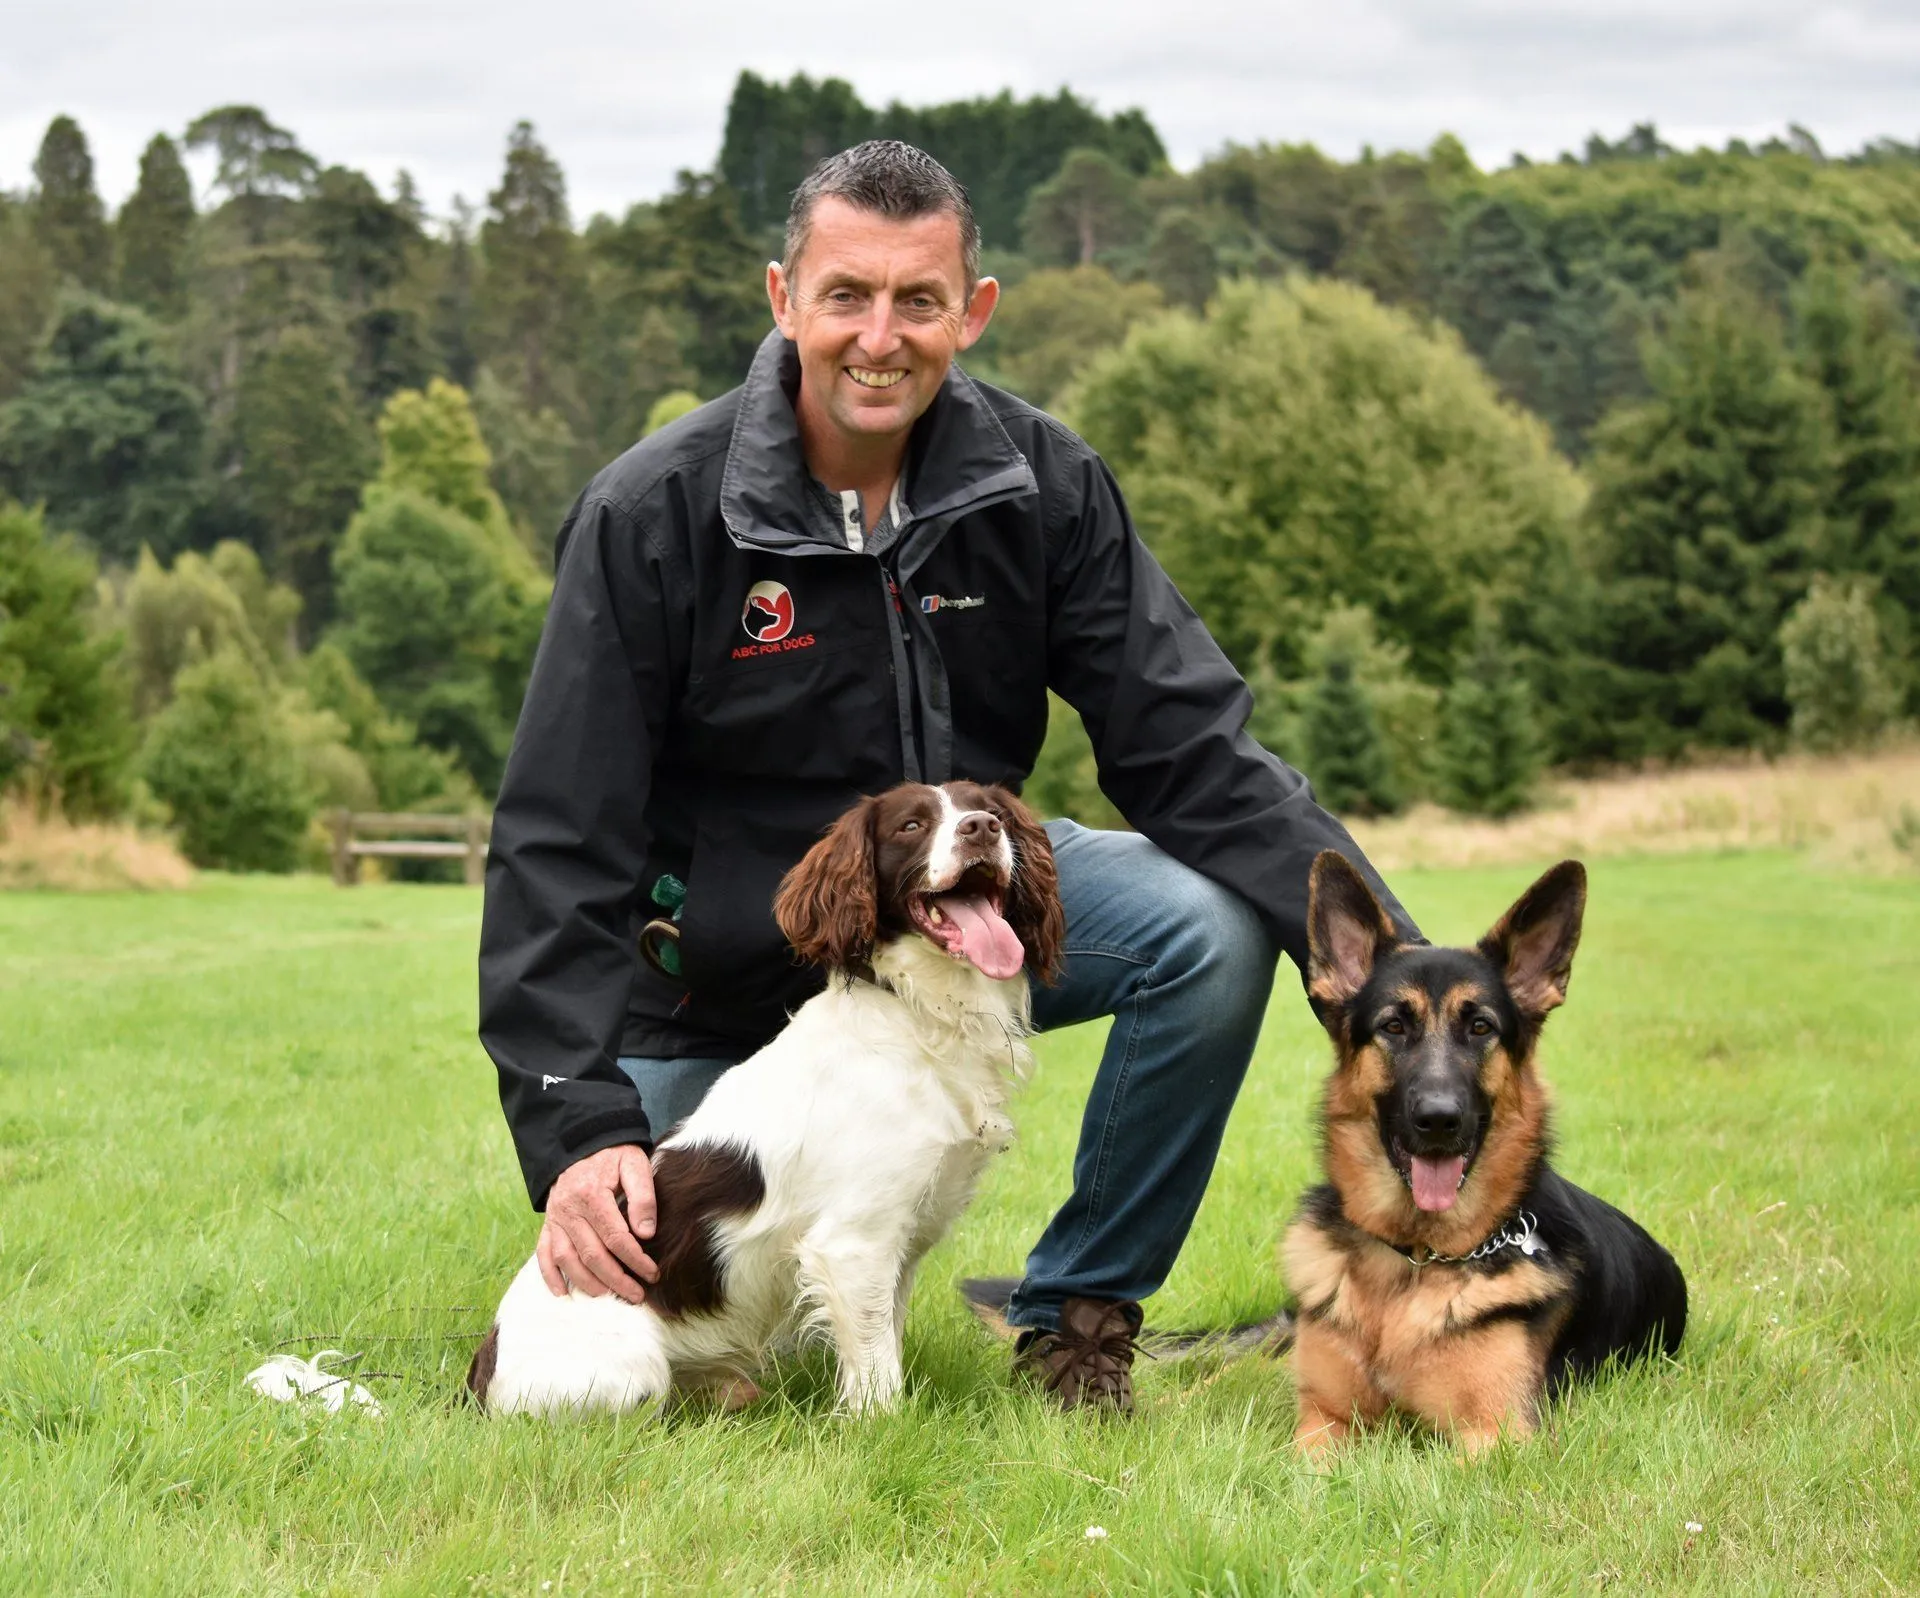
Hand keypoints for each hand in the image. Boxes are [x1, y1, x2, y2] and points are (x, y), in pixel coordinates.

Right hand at [536, 1144, 658, 1301]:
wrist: (583, 1142)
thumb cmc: (614, 1156)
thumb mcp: (635, 1164)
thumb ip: (643, 1196)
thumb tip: (646, 1233)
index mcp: (592, 1195)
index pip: (616, 1238)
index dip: (635, 1260)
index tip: (653, 1273)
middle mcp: (569, 1209)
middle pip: (592, 1255)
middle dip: (616, 1280)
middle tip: (636, 1295)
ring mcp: (555, 1218)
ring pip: (567, 1260)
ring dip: (588, 1283)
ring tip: (609, 1296)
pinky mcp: (548, 1223)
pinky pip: (543, 1254)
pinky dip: (550, 1276)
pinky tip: (563, 1293)